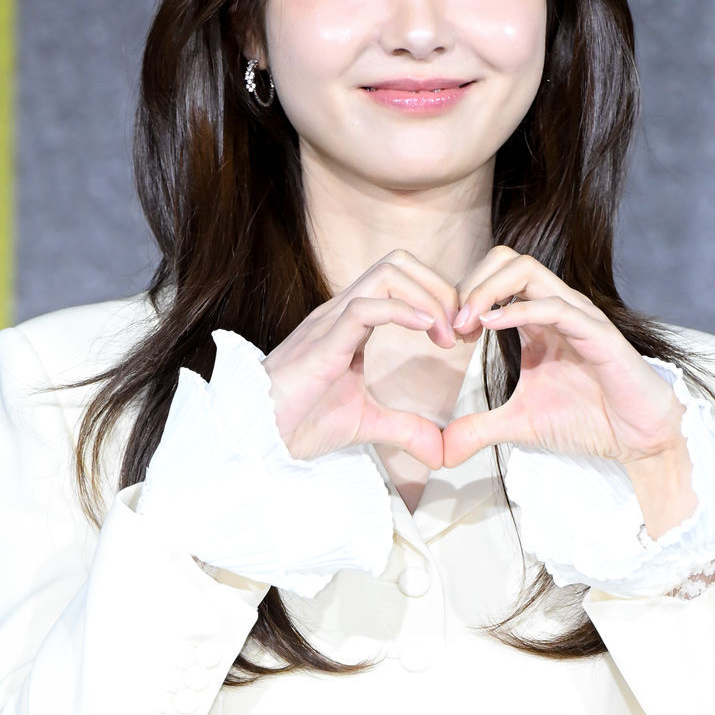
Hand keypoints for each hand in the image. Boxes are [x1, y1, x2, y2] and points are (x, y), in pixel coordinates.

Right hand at [262, 249, 461, 468]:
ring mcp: (331, 322)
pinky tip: (425, 333)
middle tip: (459, 331)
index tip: (459, 337)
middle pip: (399, 263)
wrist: (256, 438)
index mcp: (351, 321)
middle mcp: (341, 311)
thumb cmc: (298, 424)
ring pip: (387, 273)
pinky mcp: (324, 343)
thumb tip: (440, 451)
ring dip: (427, 298)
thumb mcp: (366, 424)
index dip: (437, 297)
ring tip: (445, 336)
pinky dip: (403, 311)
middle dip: (439, 288)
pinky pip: (366, 307)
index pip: (400, 279)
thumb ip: (405, 429)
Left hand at [442, 247, 695, 532]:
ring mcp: (578, 315)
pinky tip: (489, 327)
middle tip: (450, 325)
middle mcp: (556, 307)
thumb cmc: (586, 420)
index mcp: (537, 318)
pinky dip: (518, 310)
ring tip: (464, 324)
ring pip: (527, 270)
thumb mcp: (518, 424)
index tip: (442, 334)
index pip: (494, 276)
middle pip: (506, 259)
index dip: (462, 296)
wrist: (637, 439)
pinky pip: (554, 306)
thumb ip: (477, 429)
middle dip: (470, 283)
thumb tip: (440, 452)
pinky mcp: (597, 334)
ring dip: (487, 291)